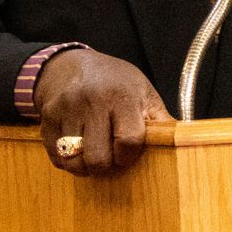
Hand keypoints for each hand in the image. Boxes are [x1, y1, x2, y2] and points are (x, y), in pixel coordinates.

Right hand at [34, 49, 171, 175]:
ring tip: (94, 155)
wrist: (71, 64)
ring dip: (85, 167)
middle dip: (106, 167)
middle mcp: (91, 101)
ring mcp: (65, 110)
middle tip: (110, 158)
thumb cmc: (114, 81)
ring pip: (73, 162)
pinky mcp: (46, 118)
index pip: (128, 140)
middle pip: (98, 158)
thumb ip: (160, 119)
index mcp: (120, 96)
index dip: (129, 156)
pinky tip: (78, 147)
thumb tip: (185, 142)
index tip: (128, 153)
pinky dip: (67, 160)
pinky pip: (56, 157)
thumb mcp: (143, 92)